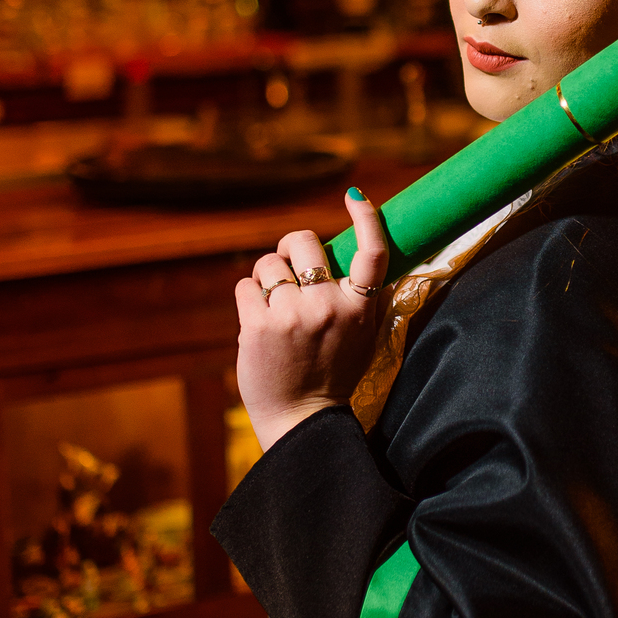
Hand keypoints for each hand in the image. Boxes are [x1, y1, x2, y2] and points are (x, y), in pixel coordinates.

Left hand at [235, 189, 388, 451]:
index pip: (372, 250)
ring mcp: (292, 315)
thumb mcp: (364, 333)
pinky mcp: (258, 326)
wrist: (303, 421)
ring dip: (266, 278)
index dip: (366, 217)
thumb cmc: (333, 372)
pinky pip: (245, 285)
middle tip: (289, 267)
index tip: (354, 196)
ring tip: (274, 307)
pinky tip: (258, 321)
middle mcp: (329, 306)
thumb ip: (362, 295)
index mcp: (360, 307)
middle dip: (290, 248)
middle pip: (302, 241)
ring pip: (268, 263)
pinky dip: (248, 297)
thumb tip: (355, 246)